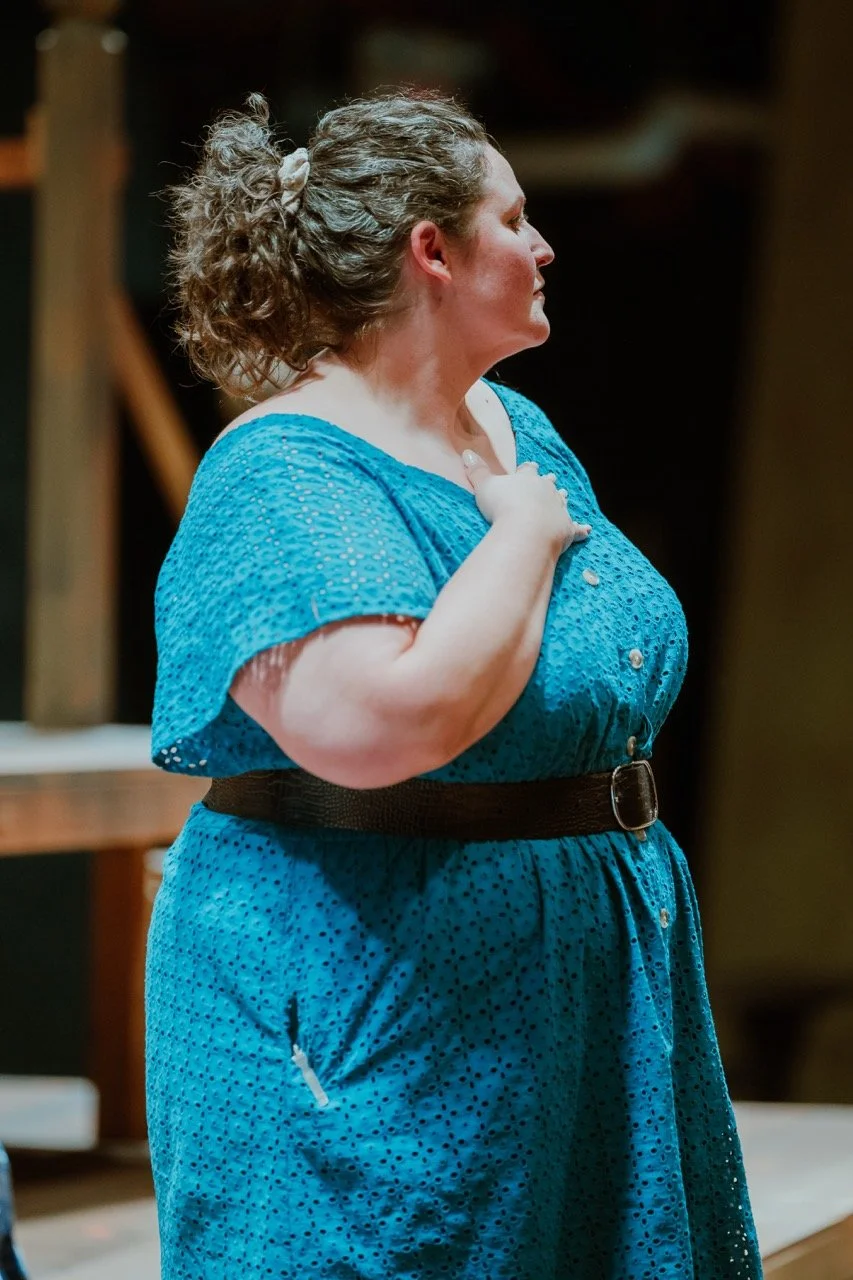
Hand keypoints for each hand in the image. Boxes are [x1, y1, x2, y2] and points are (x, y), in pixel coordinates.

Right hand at [462, 451, 590, 554]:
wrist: (526, 530)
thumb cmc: (503, 506)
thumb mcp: (484, 486)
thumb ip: (476, 471)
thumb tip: (466, 453)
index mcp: (527, 479)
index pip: (528, 470)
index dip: (527, 469)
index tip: (529, 466)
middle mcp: (546, 491)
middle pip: (548, 483)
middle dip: (548, 481)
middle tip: (552, 477)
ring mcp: (558, 509)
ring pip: (562, 501)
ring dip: (563, 498)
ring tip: (565, 494)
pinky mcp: (566, 529)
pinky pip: (576, 529)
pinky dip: (581, 530)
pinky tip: (587, 530)